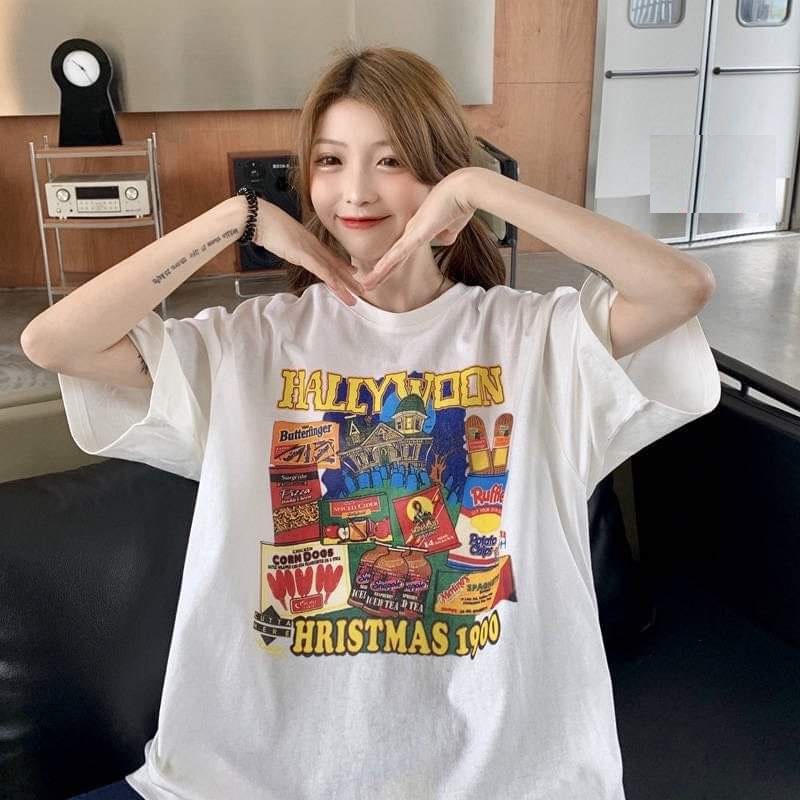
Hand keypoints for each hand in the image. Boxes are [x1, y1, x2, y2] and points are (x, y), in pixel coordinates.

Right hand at [251, 198, 363, 305]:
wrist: (259, 217)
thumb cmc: (267, 225)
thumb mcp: (284, 238)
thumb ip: (292, 245)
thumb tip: (292, 249)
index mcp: (309, 241)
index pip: (330, 257)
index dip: (343, 266)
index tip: (354, 273)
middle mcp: (313, 245)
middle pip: (335, 265)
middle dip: (349, 280)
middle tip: (362, 291)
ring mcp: (309, 249)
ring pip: (331, 270)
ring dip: (344, 286)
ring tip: (355, 298)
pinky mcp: (302, 253)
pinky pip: (320, 269)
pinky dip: (331, 279)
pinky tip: (339, 288)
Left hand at [360, 168, 475, 290]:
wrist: (463, 191)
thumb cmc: (460, 204)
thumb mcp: (452, 226)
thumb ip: (445, 234)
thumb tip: (444, 239)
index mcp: (418, 229)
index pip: (401, 253)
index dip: (391, 265)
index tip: (380, 275)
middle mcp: (411, 230)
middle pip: (392, 257)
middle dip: (379, 273)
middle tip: (366, 284)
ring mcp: (411, 232)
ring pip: (391, 258)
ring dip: (378, 274)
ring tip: (366, 286)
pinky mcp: (416, 234)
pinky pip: (398, 253)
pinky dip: (387, 265)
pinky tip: (376, 274)